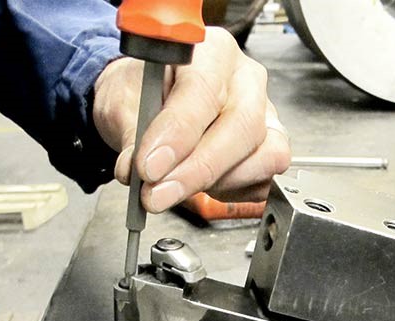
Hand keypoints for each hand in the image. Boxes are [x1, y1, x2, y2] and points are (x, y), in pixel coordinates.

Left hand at [93, 27, 290, 212]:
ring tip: (176, 187)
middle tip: (158, 193)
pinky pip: (265, 180)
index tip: (150, 167)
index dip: (178, 133)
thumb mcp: (122, 102)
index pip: (205, 90)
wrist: (149, 100)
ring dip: (217, 182)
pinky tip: (201, 187)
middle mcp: (246, 80)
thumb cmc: (142, 90)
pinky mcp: (271, 148)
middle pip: (243, 126)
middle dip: (198, 169)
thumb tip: (139, 170)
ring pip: (265, 156)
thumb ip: (132, 135)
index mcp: (211, 52)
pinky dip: (232, 191)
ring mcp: (266, 115)